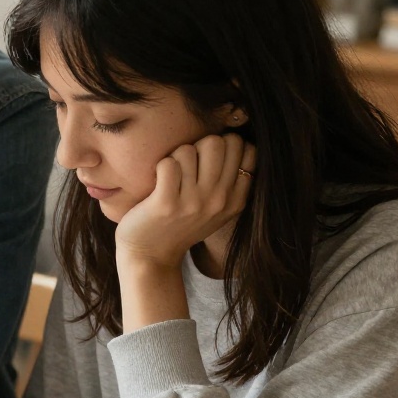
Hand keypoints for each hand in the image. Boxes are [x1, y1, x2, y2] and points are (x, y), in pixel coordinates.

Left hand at [115, 133, 256, 269]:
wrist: (151, 258)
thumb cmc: (180, 226)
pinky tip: (158, 182)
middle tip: (188, 165)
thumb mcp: (217, 210)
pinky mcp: (166, 204)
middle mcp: (219, 201)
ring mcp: (193, 203)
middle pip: (218, 142)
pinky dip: (160, 166)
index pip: (246, 149)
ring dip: (176, 157)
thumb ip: (230, 181)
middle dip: (199, 146)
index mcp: (235, 200)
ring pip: (190, 149)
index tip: (209, 160)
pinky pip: (168, 163)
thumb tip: (236, 139)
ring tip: (172, 177)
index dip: (226, 145)